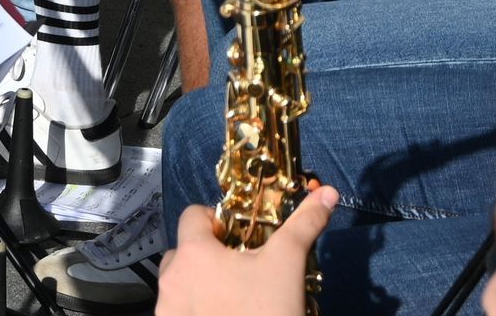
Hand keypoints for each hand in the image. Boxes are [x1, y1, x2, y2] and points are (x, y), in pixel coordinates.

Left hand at [154, 186, 336, 315]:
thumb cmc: (267, 311)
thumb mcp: (288, 265)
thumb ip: (304, 225)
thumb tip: (328, 192)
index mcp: (194, 252)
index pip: (193, 214)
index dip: (216, 220)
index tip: (239, 236)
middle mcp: (171, 277)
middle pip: (184, 250)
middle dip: (209, 255)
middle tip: (240, 270)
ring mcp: (167, 308)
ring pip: (179, 282)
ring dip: (199, 283)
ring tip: (233, 297)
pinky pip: (177, 309)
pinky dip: (194, 309)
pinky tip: (223, 314)